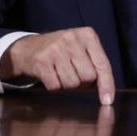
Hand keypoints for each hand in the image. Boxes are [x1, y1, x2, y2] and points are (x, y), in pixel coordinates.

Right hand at [0, 27, 115, 104]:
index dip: (107, 84)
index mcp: (87, 35)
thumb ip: (96, 66)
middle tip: (73, 73)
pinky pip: (56, 86)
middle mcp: (72, 38)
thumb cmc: (61, 52)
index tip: (108, 100)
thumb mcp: (82, 50)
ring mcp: (56, 48)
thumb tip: (107, 95)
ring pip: (73, 83)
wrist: (28, 47)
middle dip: (83, 82)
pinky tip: (51, 74)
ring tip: (61, 72)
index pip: (102, 64)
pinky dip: (54, 86)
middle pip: (88, 76)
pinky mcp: (42, 60)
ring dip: (67, 84)